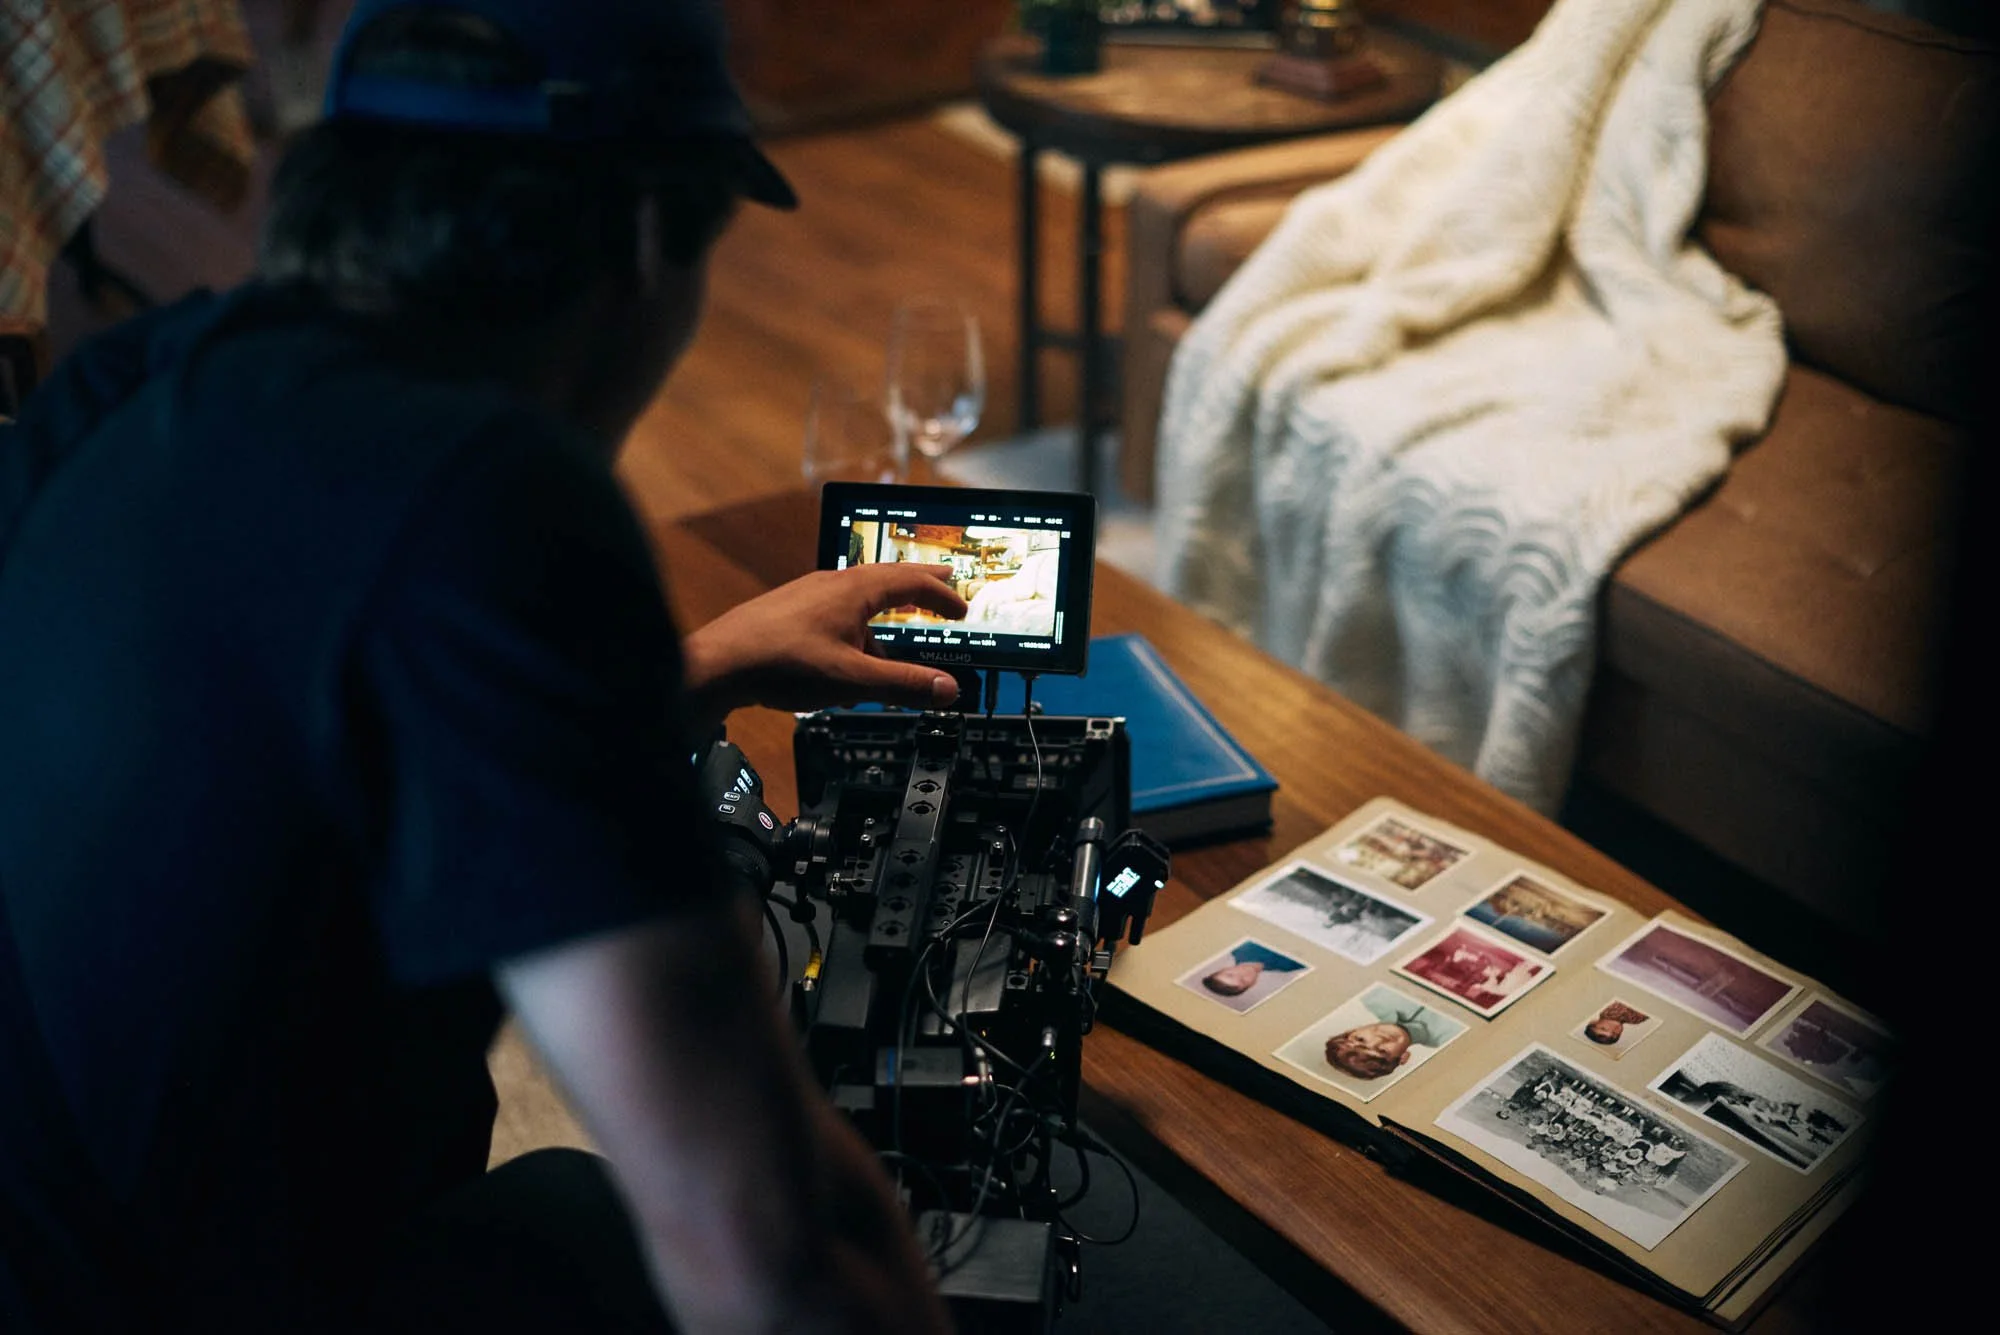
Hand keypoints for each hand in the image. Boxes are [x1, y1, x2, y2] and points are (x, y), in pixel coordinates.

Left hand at [683, 564, 968, 723]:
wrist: (716, 665)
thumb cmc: (778, 663)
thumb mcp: (852, 679)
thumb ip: (904, 685)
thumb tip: (947, 689)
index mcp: (853, 590)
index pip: (911, 582)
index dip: (942, 595)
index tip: (962, 608)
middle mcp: (832, 585)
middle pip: (887, 578)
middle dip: (919, 586)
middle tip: (944, 582)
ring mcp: (808, 598)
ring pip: (859, 603)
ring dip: (884, 623)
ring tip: (894, 656)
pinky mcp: (790, 615)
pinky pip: (836, 617)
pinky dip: (856, 634)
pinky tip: (848, 666)